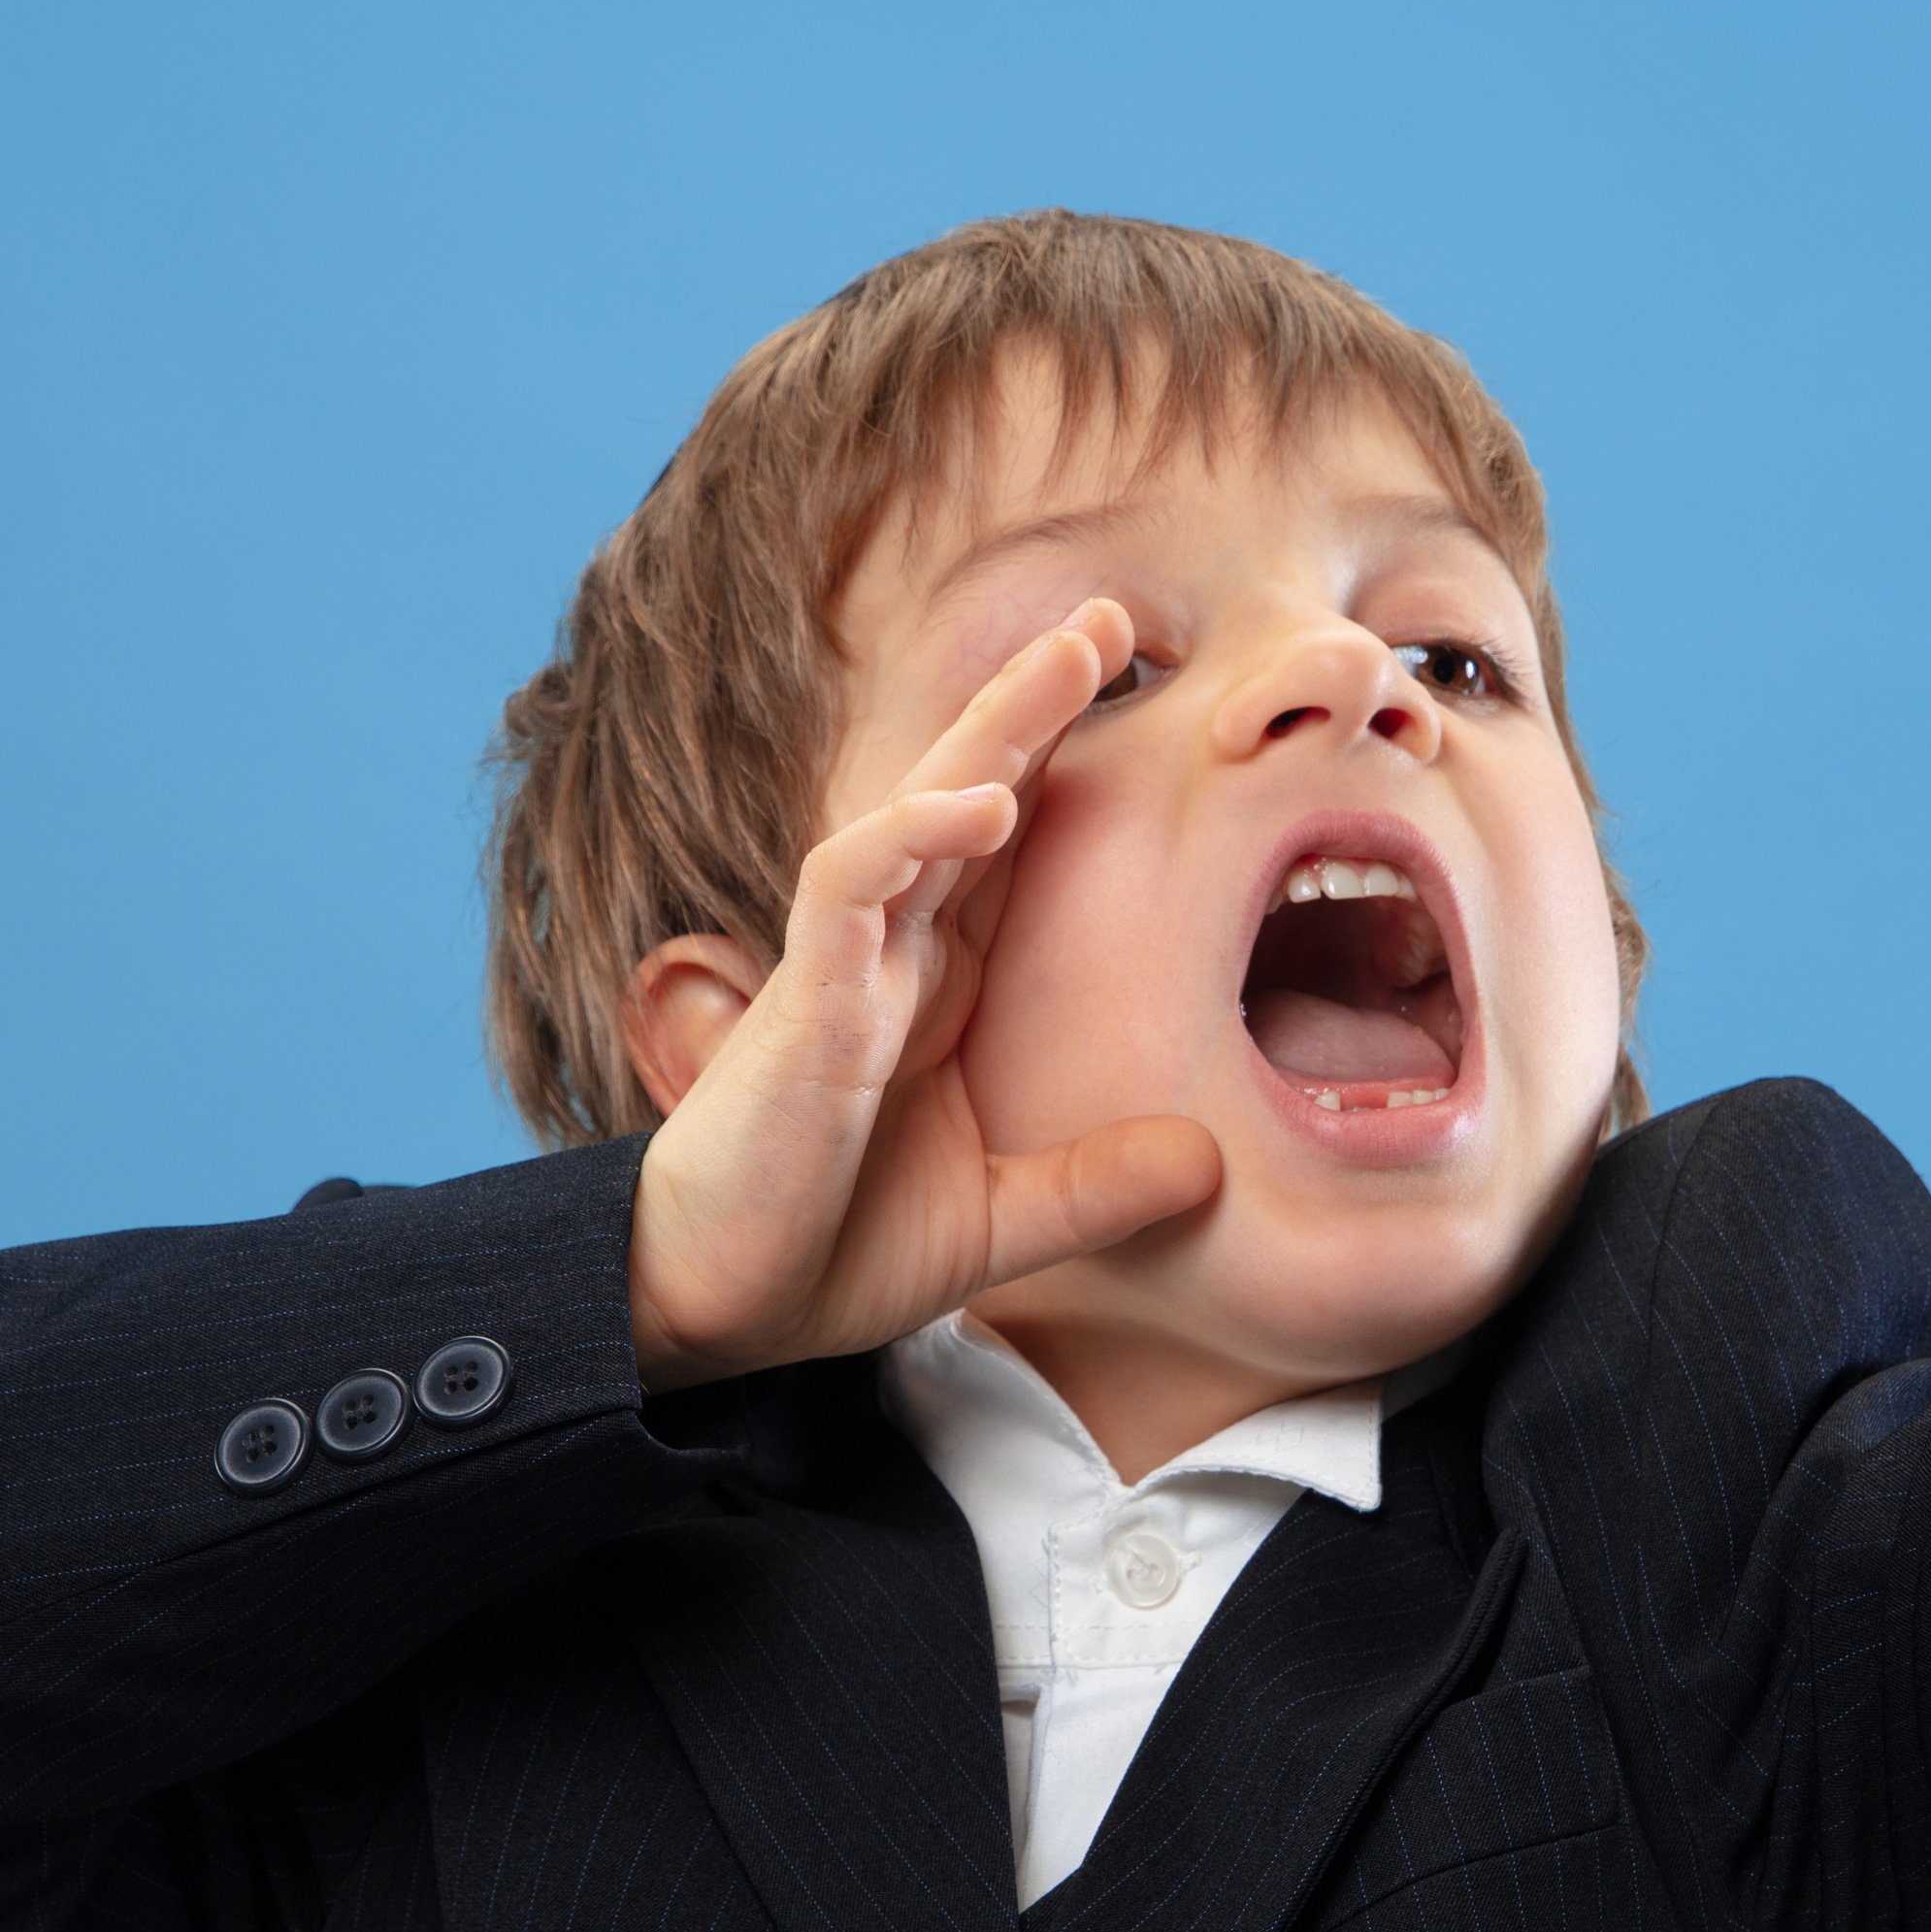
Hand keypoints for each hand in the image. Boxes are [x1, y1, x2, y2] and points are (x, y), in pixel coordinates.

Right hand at [621, 605, 1226, 1387]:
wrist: (721, 1315)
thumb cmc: (836, 1247)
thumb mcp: (1003, 1222)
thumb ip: (1097, 1187)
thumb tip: (1209, 1161)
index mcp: (941, 985)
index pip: (1012, 851)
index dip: (1065, 769)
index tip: (1145, 699)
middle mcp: (894, 954)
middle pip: (970, 795)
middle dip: (1035, 703)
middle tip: (1111, 616)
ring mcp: (844, 969)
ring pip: (914, 811)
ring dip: (990, 731)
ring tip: (1072, 659)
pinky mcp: (802, 1006)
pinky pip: (848, 889)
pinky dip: (909, 837)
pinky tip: (977, 804)